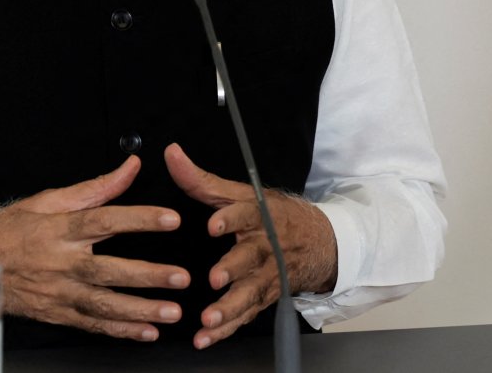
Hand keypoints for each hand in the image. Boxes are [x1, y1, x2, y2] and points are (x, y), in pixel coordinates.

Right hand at [0, 156, 190, 340]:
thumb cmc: (9, 230)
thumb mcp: (47, 200)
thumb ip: (95, 188)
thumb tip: (130, 167)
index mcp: (59, 228)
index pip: (104, 220)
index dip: (139, 219)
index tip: (170, 219)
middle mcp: (61, 262)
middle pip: (109, 269)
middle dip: (148, 275)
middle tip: (181, 277)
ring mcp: (59, 292)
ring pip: (105, 303)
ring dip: (141, 310)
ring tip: (172, 312)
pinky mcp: (57, 313)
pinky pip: (93, 325)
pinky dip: (120, 330)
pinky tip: (145, 332)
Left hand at [164, 143, 336, 348]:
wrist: (320, 243)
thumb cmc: (274, 216)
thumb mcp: (242, 194)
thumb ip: (203, 180)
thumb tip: (171, 154)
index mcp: (260, 215)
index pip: (246, 212)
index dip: (230, 218)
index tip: (213, 224)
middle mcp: (266, 246)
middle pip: (251, 257)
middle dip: (233, 269)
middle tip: (215, 279)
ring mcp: (269, 274)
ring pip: (251, 293)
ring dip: (229, 308)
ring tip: (209, 319)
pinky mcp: (266, 297)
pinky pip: (246, 315)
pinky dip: (226, 329)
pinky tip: (206, 337)